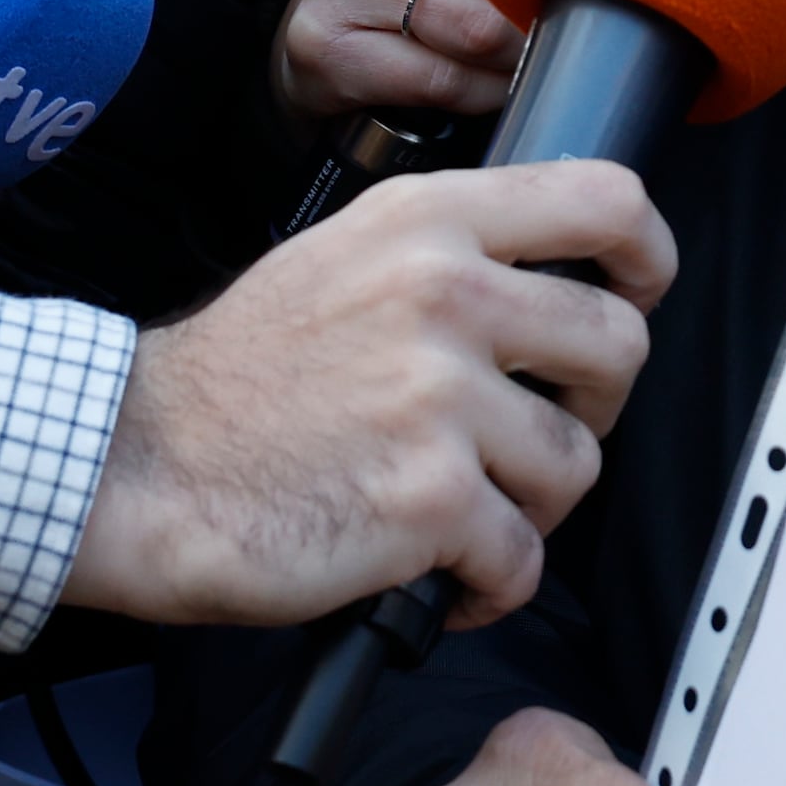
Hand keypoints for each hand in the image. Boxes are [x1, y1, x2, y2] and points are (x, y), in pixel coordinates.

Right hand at [59, 157, 668, 627]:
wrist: (137, 467)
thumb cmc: (234, 380)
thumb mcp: (340, 257)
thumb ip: (448, 254)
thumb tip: (558, 283)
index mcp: (428, 222)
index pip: (606, 199)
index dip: (647, 255)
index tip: (637, 292)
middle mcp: (446, 293)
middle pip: (617, 343)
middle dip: (591, 406)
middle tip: (532, 433)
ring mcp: (442, 396)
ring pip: (578, 462)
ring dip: (532, 505)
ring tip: (464, 511)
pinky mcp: (433, 498)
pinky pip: (523, 559)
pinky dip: (488, 586)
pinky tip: (439, 578)